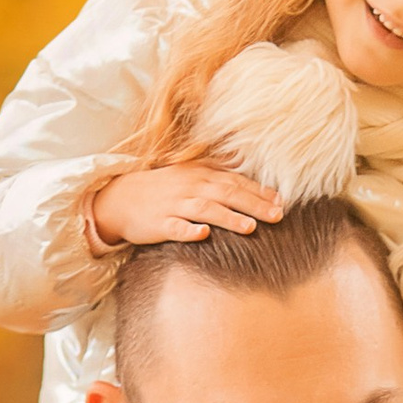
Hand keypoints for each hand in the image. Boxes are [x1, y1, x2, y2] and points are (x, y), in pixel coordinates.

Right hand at [88, 156, 284, 249]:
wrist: (120, 198)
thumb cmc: (162, 189)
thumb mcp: (190, 173)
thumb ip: (218, 172)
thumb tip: (246, 168)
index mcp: (199, 174)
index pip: (234, 181)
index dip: (259, 191)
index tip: (281, 202)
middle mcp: (190, 187)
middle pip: (226, 194)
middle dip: (253, 205)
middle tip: (277, 216)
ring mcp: (174, 205)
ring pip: (205, 210)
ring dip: (228, 218)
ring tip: (250, 228)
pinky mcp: (159, 224)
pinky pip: (175, 227)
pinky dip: (189, 230)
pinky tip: (203, 234)